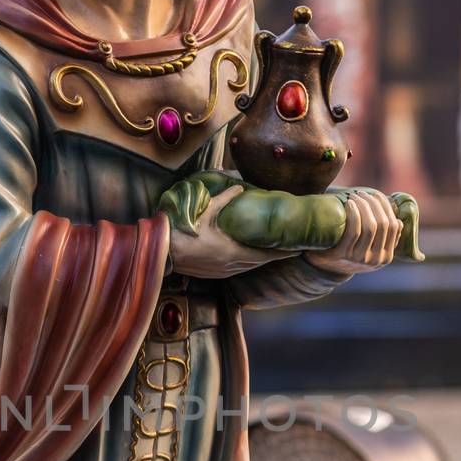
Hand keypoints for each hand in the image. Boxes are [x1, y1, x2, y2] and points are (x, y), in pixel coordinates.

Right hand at [168, 184, 293, 279]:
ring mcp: (222, 271)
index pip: (264, 254)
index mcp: (232, 251)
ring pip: (248, 267)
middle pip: (259, 262)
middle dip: (275, 257)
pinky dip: (247, 264)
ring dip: (261, 261)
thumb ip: (224, 200)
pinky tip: (248, 259)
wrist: (164, 252)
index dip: (281, 253)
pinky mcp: (214, 274)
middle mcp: (230, 265)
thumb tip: (239, 187)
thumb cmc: (184, 231)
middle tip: (290, 251)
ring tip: (272, 254)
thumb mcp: (206, 211)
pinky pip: (237, 270)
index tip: (296, 250)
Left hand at [305, 188, 401, 274]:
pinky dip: (354, 214)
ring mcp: (359, 259)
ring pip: (370, 227)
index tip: (376, 195)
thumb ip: (385, 237)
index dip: (386, 207)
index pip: (393, 226)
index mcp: (386, 257)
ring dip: (363, 206)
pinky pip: (353, 231)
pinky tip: (349, 204)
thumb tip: (398, 221)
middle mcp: (375, 260)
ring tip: (354, 196)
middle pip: (382, 225)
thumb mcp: (371, 249)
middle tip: (362, 193)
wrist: (325, 267)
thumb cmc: (351, 252)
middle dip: (374, 204)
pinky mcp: (342, 255)